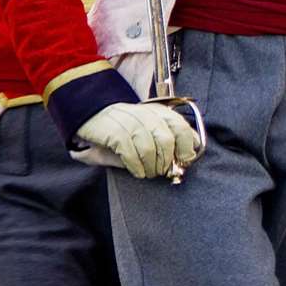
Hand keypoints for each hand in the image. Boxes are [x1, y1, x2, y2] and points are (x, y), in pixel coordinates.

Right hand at [77, 102, 200, 178]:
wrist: (94, 113)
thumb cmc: (127, 125)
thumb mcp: (151, 126)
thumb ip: (172, 136)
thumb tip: (191, 151)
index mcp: (161, 112)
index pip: (181, 128)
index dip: (186, 147)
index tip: (185, 161)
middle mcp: (148, 115)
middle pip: (166, 141)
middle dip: (167, 161)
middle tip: (164, 171)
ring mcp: (131, 123)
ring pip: (149, 149)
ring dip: (151, 166)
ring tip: (149, 173)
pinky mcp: (115, 132)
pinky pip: (130, 153)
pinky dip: (136, 166)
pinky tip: (138, 172)